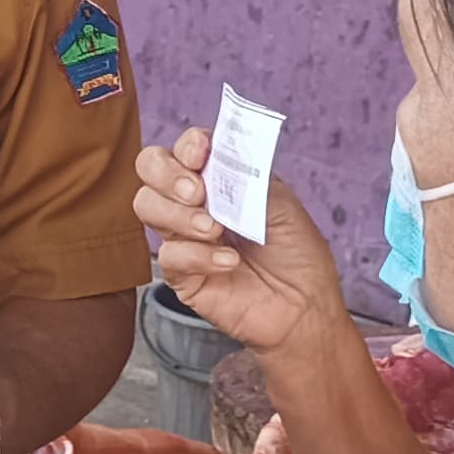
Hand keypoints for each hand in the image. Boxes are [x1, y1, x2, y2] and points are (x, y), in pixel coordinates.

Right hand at [137, 121, 351, 356]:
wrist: (306, 307)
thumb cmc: (298, 253)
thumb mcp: (280, 203)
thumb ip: (245, 176)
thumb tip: (212, 157)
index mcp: (219, 179)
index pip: (184, 149)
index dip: (187, 146)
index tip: (201, 154)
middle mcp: (194, 203)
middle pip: (149, 170)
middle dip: (167, 175)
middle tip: (198, 193)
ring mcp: (184, 237)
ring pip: (147, 206)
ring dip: (178, 214)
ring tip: (214, 229)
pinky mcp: (182, 274)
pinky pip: (170, 255)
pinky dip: (198, 255)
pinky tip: (229, 262)